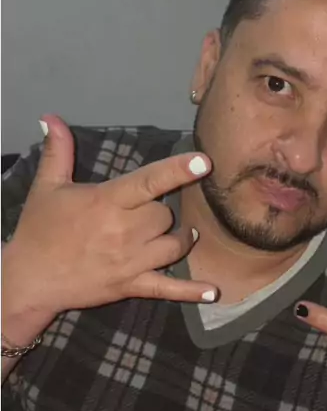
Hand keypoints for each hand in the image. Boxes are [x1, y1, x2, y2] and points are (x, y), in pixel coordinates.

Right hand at [2, 115, 217, 326]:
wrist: (30, 279)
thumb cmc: (40, 230)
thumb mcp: (46, 187)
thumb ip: (58, 151)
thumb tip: (51, 118)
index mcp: (107, 202)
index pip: (149, 182)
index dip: (178, 170)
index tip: (204, 161)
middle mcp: (124, 231)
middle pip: (165, 215)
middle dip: (161, 211)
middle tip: (145, 213)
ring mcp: (130, 261)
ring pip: (174, 246)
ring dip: (180, 239)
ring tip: (179, 234)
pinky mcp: (131, 286)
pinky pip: (167, 288)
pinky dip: (191, 291)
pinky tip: (213, 292)